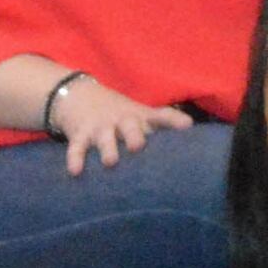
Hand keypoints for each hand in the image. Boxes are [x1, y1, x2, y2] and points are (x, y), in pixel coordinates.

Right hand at [48, 77, 192, 171]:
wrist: (78, 95)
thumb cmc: (120, 114)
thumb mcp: (140, 115)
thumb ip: (163, 125)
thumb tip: (191, 133)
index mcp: (139, 117)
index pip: (159, 116)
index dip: (172, 120)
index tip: (186, 125)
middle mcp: (121, 121)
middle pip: (130, 126)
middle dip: (134, 135)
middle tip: (138, 146)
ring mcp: (100, 127)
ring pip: (104, 138)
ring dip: (107, 149)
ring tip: (110, 162)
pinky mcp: (80, 134)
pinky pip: (77, 147)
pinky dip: (75, 158)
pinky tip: (75, 171)